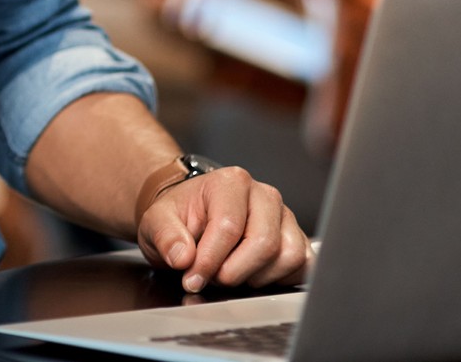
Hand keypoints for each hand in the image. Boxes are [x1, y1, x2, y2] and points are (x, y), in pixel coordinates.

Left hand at [138, 166, 311, 291]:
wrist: (192, 217)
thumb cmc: (180, 216)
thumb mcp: (158, 220)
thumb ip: (166, 235)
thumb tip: (183, 257)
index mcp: (231, 182)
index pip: (229, 227)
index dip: (210, 260)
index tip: (192, 277)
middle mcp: (264, 195)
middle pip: (264, 243)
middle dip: (234, 271)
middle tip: (212, 276)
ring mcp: (285, 217)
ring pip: (287, 257)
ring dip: (256, 276)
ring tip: (231, 271)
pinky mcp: (298, 238)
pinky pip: (302, 266)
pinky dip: (279, 279)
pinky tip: (252, 274)